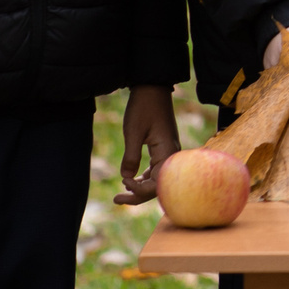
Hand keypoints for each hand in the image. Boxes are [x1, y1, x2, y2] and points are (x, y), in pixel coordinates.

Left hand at [115, 84, 181, 205]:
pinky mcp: (163, 149)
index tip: (122, 182)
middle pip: (159, 186)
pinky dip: (144, 178)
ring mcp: (169, 152)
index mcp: (168, 152)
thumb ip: (131, 157)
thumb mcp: (133, 132)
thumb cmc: (143, 108)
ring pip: (157, 180)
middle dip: (138, 196)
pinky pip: (156, 171)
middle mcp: (172, 155)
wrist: (152, 88)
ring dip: (140, 189)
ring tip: (120, 195)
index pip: (158, 184)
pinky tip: (130, 180)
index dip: (140, 190)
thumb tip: (126, 179)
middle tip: (116, 200)